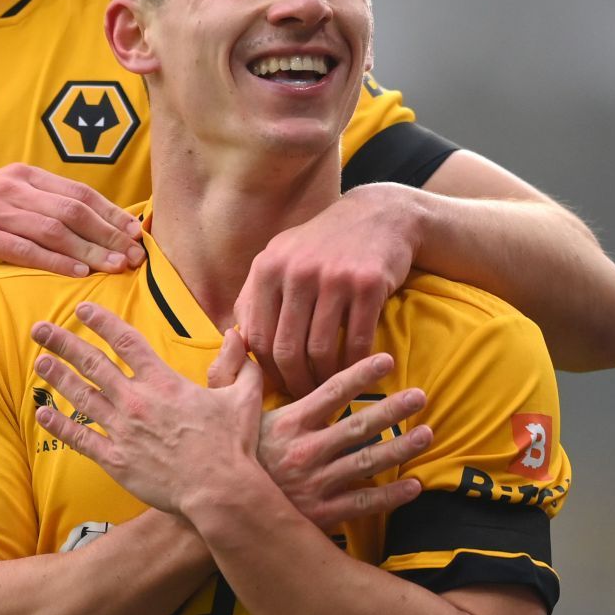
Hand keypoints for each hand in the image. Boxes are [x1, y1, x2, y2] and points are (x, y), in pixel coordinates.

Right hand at [0, 165, 144, 288]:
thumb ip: (33, 210)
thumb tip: (82, 229)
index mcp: (20, 176)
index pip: (78, 192)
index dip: (111, 212)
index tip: (136, 233)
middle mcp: (10, 187)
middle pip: (73, 210)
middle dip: (110, 233)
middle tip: (136, 255)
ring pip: (55, 229)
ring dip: (91, 249)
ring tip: (116, 267)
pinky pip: (25, 248)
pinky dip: (55, 261)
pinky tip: (78, 273)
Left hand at [30, 304, 261, 515]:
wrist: (219, 490)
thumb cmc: (232, 445)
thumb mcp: (242, 396)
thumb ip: (239, 364)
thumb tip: (238, 335)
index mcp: (163, 382)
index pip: (126, 341)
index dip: (102, 322)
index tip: (83, 309)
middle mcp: (136, 400)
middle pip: (92, 364)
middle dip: (63, 343)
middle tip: (39, 329)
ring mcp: (123, 431)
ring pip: (82, 397)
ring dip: (58, 378)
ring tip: (40, 362)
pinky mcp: (117, 460)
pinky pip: (81, 439)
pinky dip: (60, 426)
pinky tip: (43, 415)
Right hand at [208, 344, 430, 528]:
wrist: (218, 512)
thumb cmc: (221, 456)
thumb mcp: (218, 408)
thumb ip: (230, 369)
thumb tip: (236, 332)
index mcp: (288, 422)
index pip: (332, 391)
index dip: (362, 374)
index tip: (387, 360)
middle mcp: (306, 451)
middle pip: (360, 425)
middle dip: (394, 408)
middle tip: (421, 395)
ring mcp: (316, 484)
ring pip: (369, 462)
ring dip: (401, 447)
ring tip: (427, 433)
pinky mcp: (322, 514)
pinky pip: (363, 503)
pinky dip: (391, 496)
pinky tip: (414, 486)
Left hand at [235, 185, 418, 396]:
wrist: (379, 216)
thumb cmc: (322, 246)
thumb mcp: (280, 257)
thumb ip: (255, 296)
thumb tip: (236, 343)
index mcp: (268, 267)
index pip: (257, 336)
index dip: (266, 370)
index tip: (278, 386)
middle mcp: (297, 271)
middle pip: (287, 349)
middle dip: (294, 382)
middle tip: (304, 397)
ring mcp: (333, 277)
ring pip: (321, 350)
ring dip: (325, 379)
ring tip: (329, 388)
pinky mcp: (368, 284)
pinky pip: (357, 341)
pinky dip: (355, 365)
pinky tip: (356, 371)